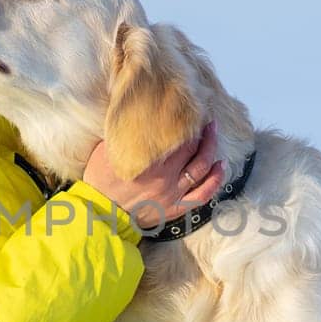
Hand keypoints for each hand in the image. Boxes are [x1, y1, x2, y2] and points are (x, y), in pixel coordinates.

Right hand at [82, 120, 224, 228]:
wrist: (99, 212)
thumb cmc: (100, 179)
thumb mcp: (107, 149)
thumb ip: (125, 133)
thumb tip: (135, 110)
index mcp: (148, 161)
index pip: (176, 136)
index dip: (186, 122)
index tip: (190, 112)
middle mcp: (164, 178)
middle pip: (192, 149)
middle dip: (202, 132)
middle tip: (206, 119)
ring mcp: (171, 194)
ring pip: (201, 169)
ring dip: (211, 150)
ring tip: (213, 134)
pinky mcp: (174, 209)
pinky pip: (202, 196)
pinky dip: (214, 181)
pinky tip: (220, 167)